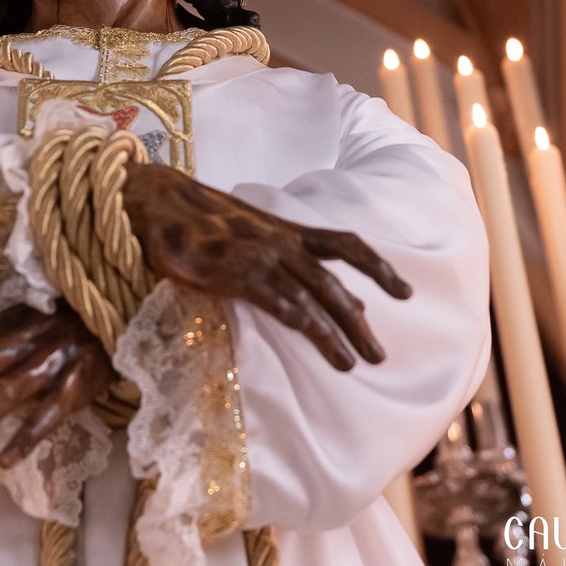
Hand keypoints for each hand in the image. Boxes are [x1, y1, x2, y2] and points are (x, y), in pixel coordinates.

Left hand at [0, 303, 113, 468]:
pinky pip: (48, 415)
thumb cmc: (62, 323)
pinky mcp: (77, 385)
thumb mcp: (21, 321)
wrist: (118, 314)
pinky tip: (6, 461)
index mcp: (2, 324)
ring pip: (0, 398)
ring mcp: (48, 363)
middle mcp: (20, 341)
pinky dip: (26, 437)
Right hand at [122, 162, 411, 370]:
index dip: (377, 267)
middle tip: (380, 355)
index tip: (405, 291)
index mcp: (286, 228)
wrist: (160, 202)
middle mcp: (281, 240)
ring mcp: (261, 256)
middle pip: (335, 282)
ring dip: (338, 332)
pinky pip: (280, 301)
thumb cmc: (198, 219)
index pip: (345, 244)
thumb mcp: (246, 230)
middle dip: (360, 320)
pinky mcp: (237, 273)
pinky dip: (304, 323)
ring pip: (314, 296)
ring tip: (356, 364)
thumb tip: (299, 286)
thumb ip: (274, 253)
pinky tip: (319, 343)